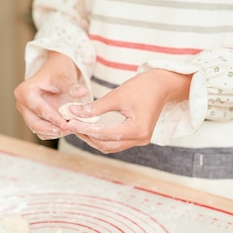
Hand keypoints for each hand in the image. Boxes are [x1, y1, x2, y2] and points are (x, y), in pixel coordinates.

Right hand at [14, 52, 88, 139]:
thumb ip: (72, 87)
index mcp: (24, 91)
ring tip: (71, 129)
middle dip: (53, 129)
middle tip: (70, 130)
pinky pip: (43, 132)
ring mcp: (27, 113)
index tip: (67, 124)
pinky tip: (68, 128)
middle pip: (35, 123)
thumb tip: (82, 92)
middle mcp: (22, 104)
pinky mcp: (34, 120)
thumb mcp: (65, 77)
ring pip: (39, 130)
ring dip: (55, 132)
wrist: (58, 72)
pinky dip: (55, 133)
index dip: (53, 118)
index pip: (38, 109)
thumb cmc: (59, 72)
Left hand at [66, 69, 191, 152]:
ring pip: (110, 147)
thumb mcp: (116, 96)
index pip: (104, 134)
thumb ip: (94, 107)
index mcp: (136, 129)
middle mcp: (140, 139)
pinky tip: (91, 128)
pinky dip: (102, 137)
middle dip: (86, 136)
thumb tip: (72, 112)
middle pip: (106, 145)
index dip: (84, 129)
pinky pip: (116, 143)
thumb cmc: (142, 87)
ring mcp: (140, 140)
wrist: (163, 85)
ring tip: (78, 126)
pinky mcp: (138, 137)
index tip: (69, 121)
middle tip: (70, 124)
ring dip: (93, 139)